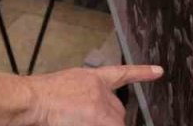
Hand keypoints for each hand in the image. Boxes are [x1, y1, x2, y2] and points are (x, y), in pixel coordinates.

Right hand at [28, 65, 162, 125]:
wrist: (34, 100)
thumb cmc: (41, 96)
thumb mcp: (66, 86)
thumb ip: (84, 94)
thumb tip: (89, 109)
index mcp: (91, 78)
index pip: (120, 74)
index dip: (141, 73)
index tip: (158, 71)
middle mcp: (101, 90)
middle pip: (118, 111)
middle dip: (108, 120)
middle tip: (85, 118)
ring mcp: (102, 105)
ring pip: (115, 122)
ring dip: (103, 123)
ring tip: (77, 118)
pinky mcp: (101, 119)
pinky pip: (113, 125)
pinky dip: (105, 124)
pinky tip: (86, 120)